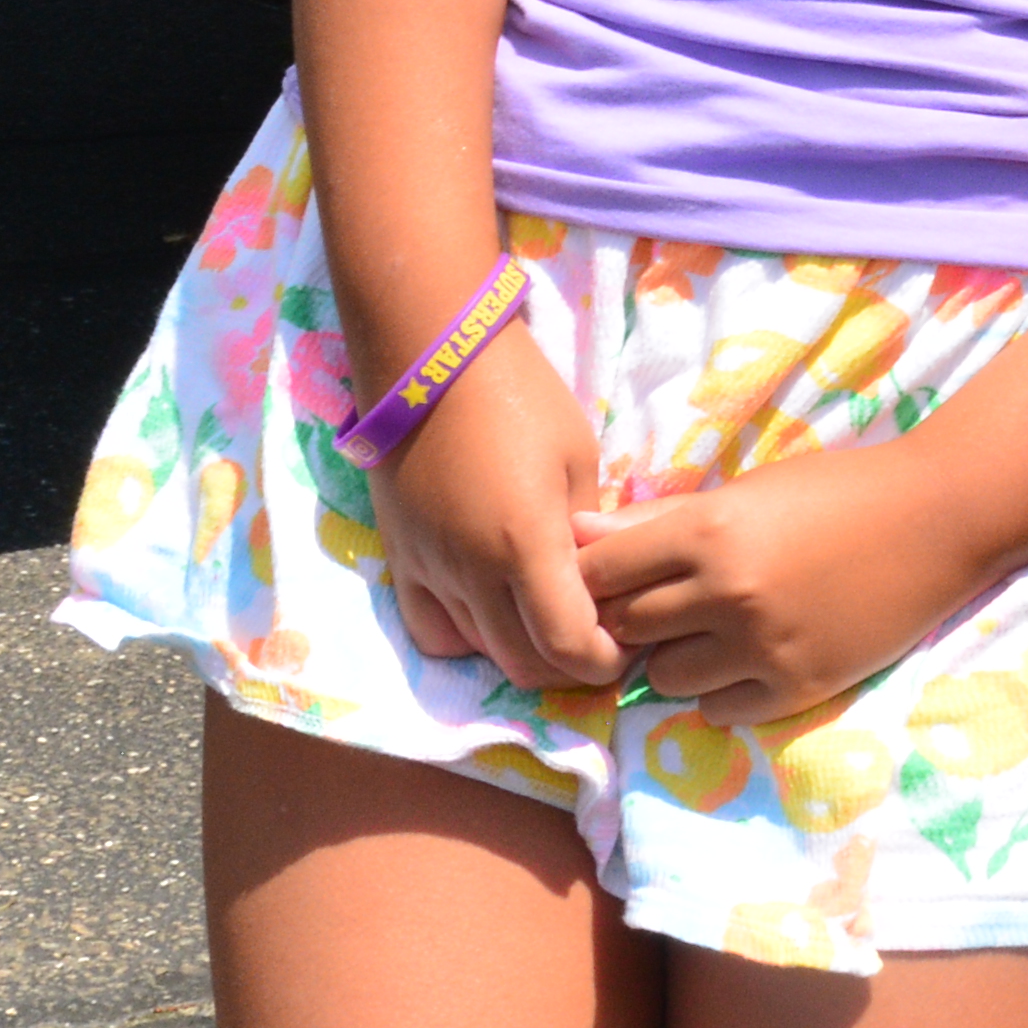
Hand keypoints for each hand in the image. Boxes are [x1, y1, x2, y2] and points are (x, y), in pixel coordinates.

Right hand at [372, 327, 625, 698]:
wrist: (430, 362)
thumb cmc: (520, 396)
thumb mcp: (578, 459)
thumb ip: (588, 531)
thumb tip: (598, 578)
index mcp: (526, 544)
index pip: (568, 645)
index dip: (603, 661)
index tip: (627, 643)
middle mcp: (471, 572)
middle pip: (524, 665)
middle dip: (569, 665)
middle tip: (598, 639)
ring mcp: (428, 570)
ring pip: (479, 653)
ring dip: (522, 652)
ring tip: (551, 623)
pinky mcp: (399, 561)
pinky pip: (432, 631)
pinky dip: (468, 640)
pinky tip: (494, 612)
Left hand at [573, 438, 996, 715]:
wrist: (937, 521)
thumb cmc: (837, 491)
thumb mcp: (745, 491)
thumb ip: (656, 520)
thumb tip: (574, 534)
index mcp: (708, 530)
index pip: (601, 574)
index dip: (596, 579)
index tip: (614, 579)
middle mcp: (726, 592)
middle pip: (626, 630)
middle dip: (633, 621)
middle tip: (664, 607)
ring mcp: (761, 646)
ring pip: (664, 679)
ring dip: (676, 660)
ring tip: (713, 633)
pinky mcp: (796, 687)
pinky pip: (717, 711)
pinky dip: (722, 691)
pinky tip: (750, 659)